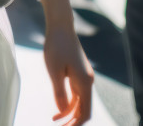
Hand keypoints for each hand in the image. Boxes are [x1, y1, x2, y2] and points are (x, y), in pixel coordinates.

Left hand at [42, 0, 93, 124]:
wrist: (61, 26)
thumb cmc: (56, 46)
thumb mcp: (54, 71)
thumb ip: (59, 93)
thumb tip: (62, 111)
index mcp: (84, 83)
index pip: (85, 112)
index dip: (75, 123)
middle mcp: (88, 81)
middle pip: (84, 109)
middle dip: (72, 120)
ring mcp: (85, 77)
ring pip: (80, 101)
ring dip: (70, 112)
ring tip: (55, 119)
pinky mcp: (80, 72)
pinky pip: (78, 93)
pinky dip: (70, 102)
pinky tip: (59, 105)